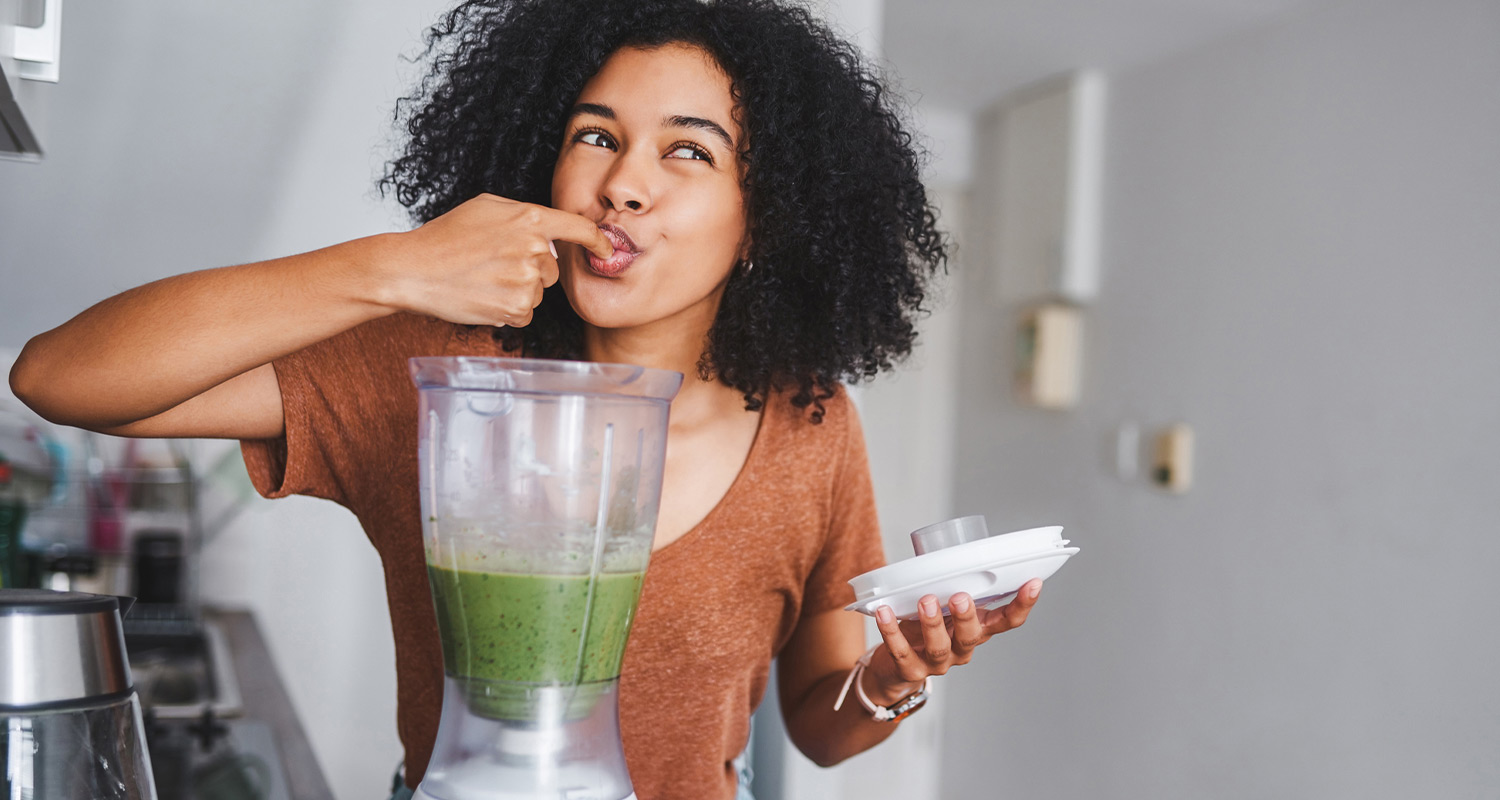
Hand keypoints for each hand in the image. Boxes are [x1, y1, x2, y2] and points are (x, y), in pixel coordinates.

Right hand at [372, 194, 612, 326]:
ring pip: (538, 292)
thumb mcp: (486, 207)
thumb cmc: (446, 236)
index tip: (607, 249)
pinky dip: (508, 309)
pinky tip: (483, 296)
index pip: (579, 229)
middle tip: (494, 264)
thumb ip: (523, 215)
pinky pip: (525, 313)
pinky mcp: (515, 308)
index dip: (598, 241)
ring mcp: (526, 280)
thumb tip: (549, 232)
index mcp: (530, 219)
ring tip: (483, 279)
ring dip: (517, 290)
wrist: (413, 270)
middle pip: (554, 269)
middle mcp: (534, 249)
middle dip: (532, 269)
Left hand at [863, 579, 1043, 703]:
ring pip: (939, 647)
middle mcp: (962, 649)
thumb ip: (949, 584)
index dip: (1022, 604)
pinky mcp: (910, 670)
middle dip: (967, 617)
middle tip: (960, 596)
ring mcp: (938, 663)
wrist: (895, 668)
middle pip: (972, 637)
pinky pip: (902, 652)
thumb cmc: (924, 628)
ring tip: (925, 600)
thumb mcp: (944, 606)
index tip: (1033, 582)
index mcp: (977, 630)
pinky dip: (892, 631)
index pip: (1007, 621)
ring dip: (932, 623)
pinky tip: (885, 612)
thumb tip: (945, 546)